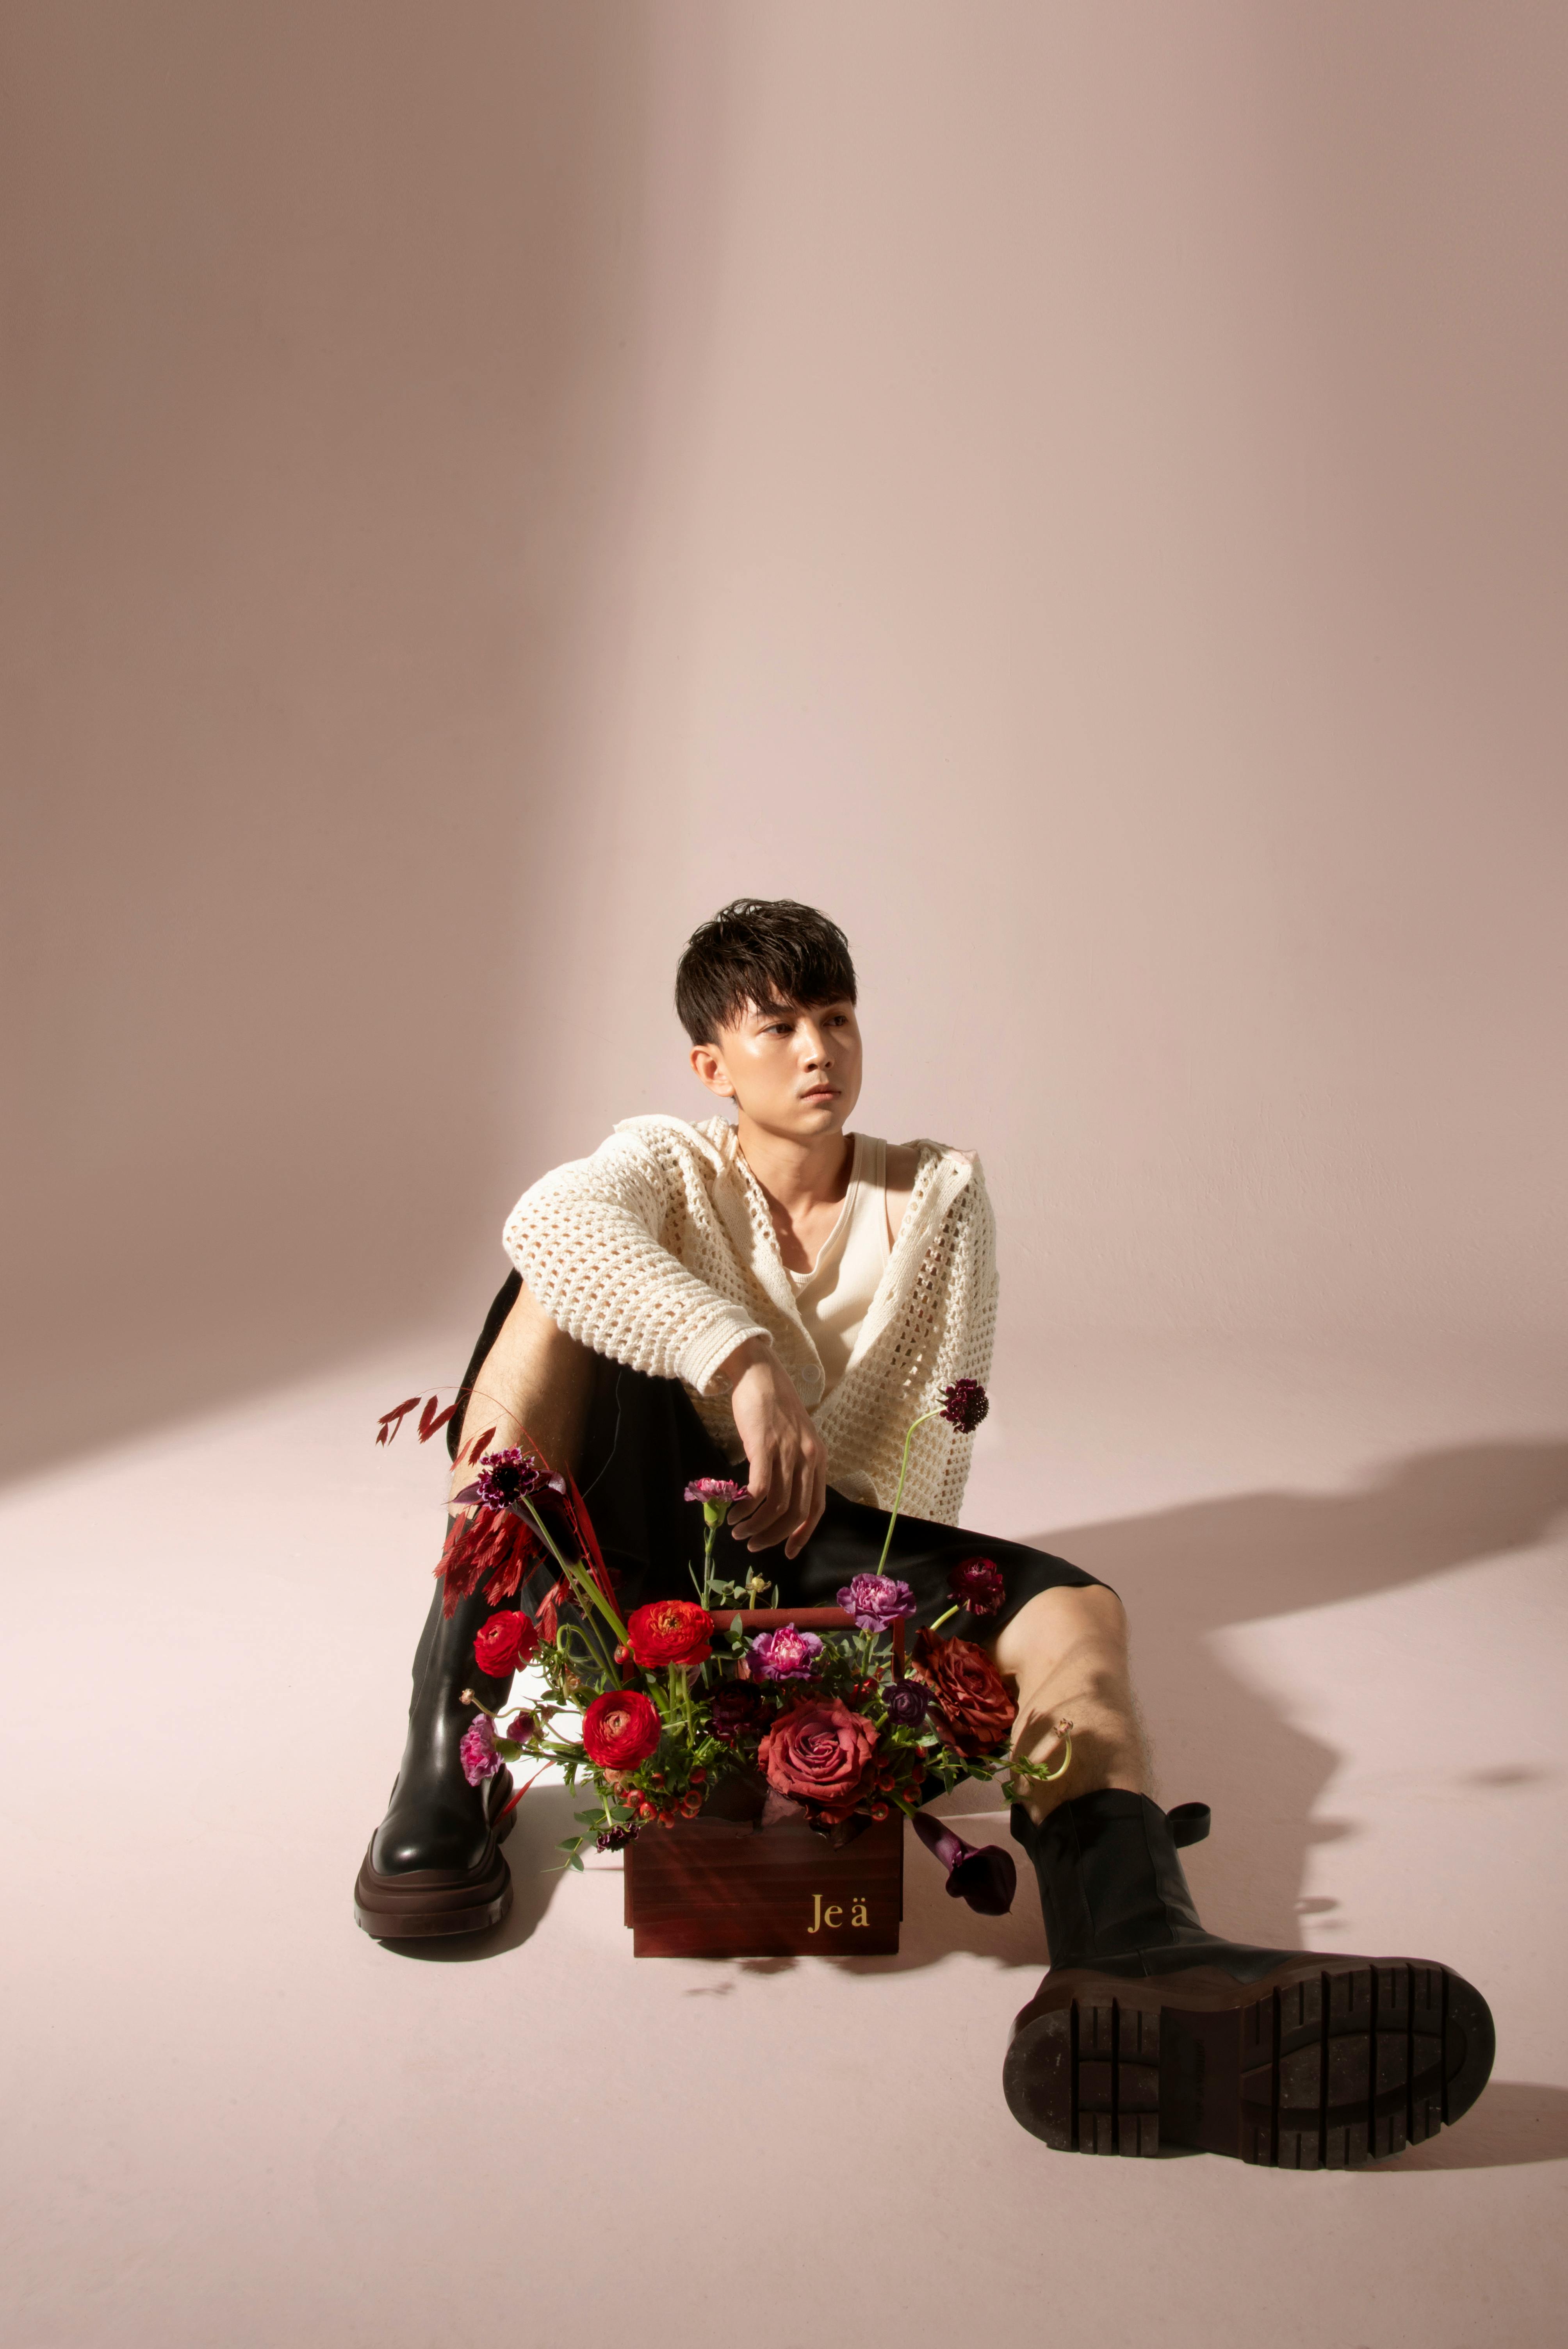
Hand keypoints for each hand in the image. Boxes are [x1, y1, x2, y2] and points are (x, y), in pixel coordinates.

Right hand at [719, 1340, 826, 1558]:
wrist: (759, 1372)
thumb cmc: (773, 1405)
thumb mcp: (794, 1437)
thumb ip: (793, 1465)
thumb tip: (778, 1499)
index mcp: (817, 1458)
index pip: (816, 1507)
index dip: (803, 1533)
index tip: (788, 1552)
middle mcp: (807, 1457)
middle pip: (797, 1511)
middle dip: (774, 1535)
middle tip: (754, 1545)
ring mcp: (786, 1451)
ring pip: (777, 1505)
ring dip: (755, 1524)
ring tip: (738, 1530)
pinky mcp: (764, 1445)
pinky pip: (759, 1488)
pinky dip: (746, 1507)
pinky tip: (733, 1512)